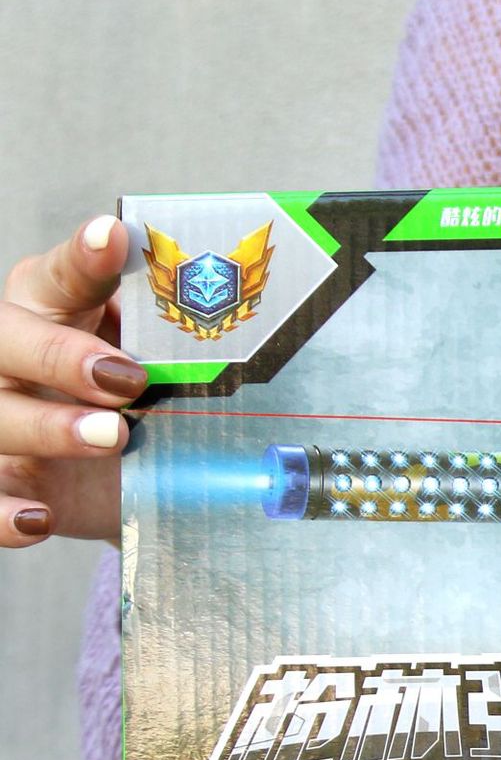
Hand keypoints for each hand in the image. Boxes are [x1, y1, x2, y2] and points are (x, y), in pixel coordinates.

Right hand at [0, 216, 146, 547]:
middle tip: (126, 379)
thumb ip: (169, 329)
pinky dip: (2, 515)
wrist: (132, 474)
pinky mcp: (7, 482)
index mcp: (49, 309)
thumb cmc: (141, 394)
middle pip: (4, 342)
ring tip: (112, 438)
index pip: (58, 276)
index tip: (112, 238)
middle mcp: (10, 359)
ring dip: (48, 429)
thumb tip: (219, 299)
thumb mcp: (157, 356)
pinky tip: (37, 521)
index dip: (84, 260)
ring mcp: (2, 419)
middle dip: (60, 357)